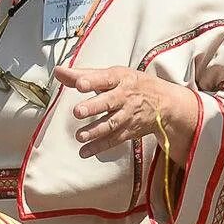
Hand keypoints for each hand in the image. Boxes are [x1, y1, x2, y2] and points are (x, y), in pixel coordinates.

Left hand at [54, 65, 197, 159]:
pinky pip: (113, 140)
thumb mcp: (113, 75)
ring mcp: (127, 116)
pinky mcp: (129, 131)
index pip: (105, 79)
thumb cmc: (132, 85)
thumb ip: (83, 74)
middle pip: (109, 102)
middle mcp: (125, 97)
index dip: (92, 81)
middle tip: (78, 111)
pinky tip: (84, 151)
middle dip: (93, 107)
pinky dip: (99, 147)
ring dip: (95, 131)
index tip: (80, 84)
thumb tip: (59, 72)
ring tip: (80, 136)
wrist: (164, 103)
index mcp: (120, 79)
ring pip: (111, 124)